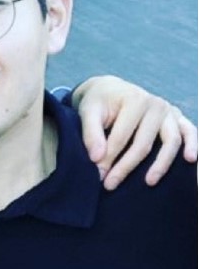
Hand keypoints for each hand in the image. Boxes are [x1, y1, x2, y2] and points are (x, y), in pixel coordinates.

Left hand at [73, 75, 197, 190]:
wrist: (111, 90)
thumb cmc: (98, 102)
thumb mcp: (88, 111)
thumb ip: (91, 134)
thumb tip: (97, 159)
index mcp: (134, 100)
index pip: (121, 136)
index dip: (109, 158)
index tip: (99, 175)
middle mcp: (155, 104)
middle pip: (143, 143)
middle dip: (126, 166)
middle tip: (110, 185)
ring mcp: (169, 110)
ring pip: (170, 141)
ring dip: (161, 164)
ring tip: (149, 182)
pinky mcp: (178, 117)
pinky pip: (189, 132)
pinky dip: (193, 145)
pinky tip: (190, 160)